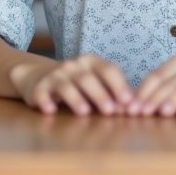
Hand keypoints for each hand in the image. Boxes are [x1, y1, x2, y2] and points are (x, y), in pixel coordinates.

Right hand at [9, 54, 134, 115]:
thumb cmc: (76, 84)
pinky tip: (51, 111)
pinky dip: (46, 101)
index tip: (129, 102)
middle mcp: (74, 66)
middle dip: (100, 94)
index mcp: (91, 62)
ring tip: (85, 112)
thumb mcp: (95, 83)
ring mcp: (55, 75)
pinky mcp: (39, 87)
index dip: (119, 86)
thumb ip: (114, 94)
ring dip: (76, 99)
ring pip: (66, 85)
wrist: (39, 77)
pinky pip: (42, 93)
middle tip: (111, 111)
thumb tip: (136, 109)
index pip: (108, 70)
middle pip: (88, 78)